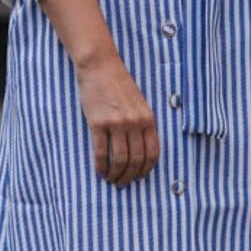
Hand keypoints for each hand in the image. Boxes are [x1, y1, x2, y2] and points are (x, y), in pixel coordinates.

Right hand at [75, 53, 159, 186]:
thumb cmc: (119, 84)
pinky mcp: (98, 123)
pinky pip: (101, 152)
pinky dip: (101, 166)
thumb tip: (140, 150)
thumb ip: (142, 123)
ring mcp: (117, 123)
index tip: (139, 177)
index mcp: (148, 118)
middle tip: (122, 183)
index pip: (153, 153)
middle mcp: (135, 122)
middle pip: (136, 160)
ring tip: (111, 179)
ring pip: (120, 159)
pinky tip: (100, 170)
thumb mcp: (138, 103)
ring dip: (115, 174)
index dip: (146, 170)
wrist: (100, 66)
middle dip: (130, 176)